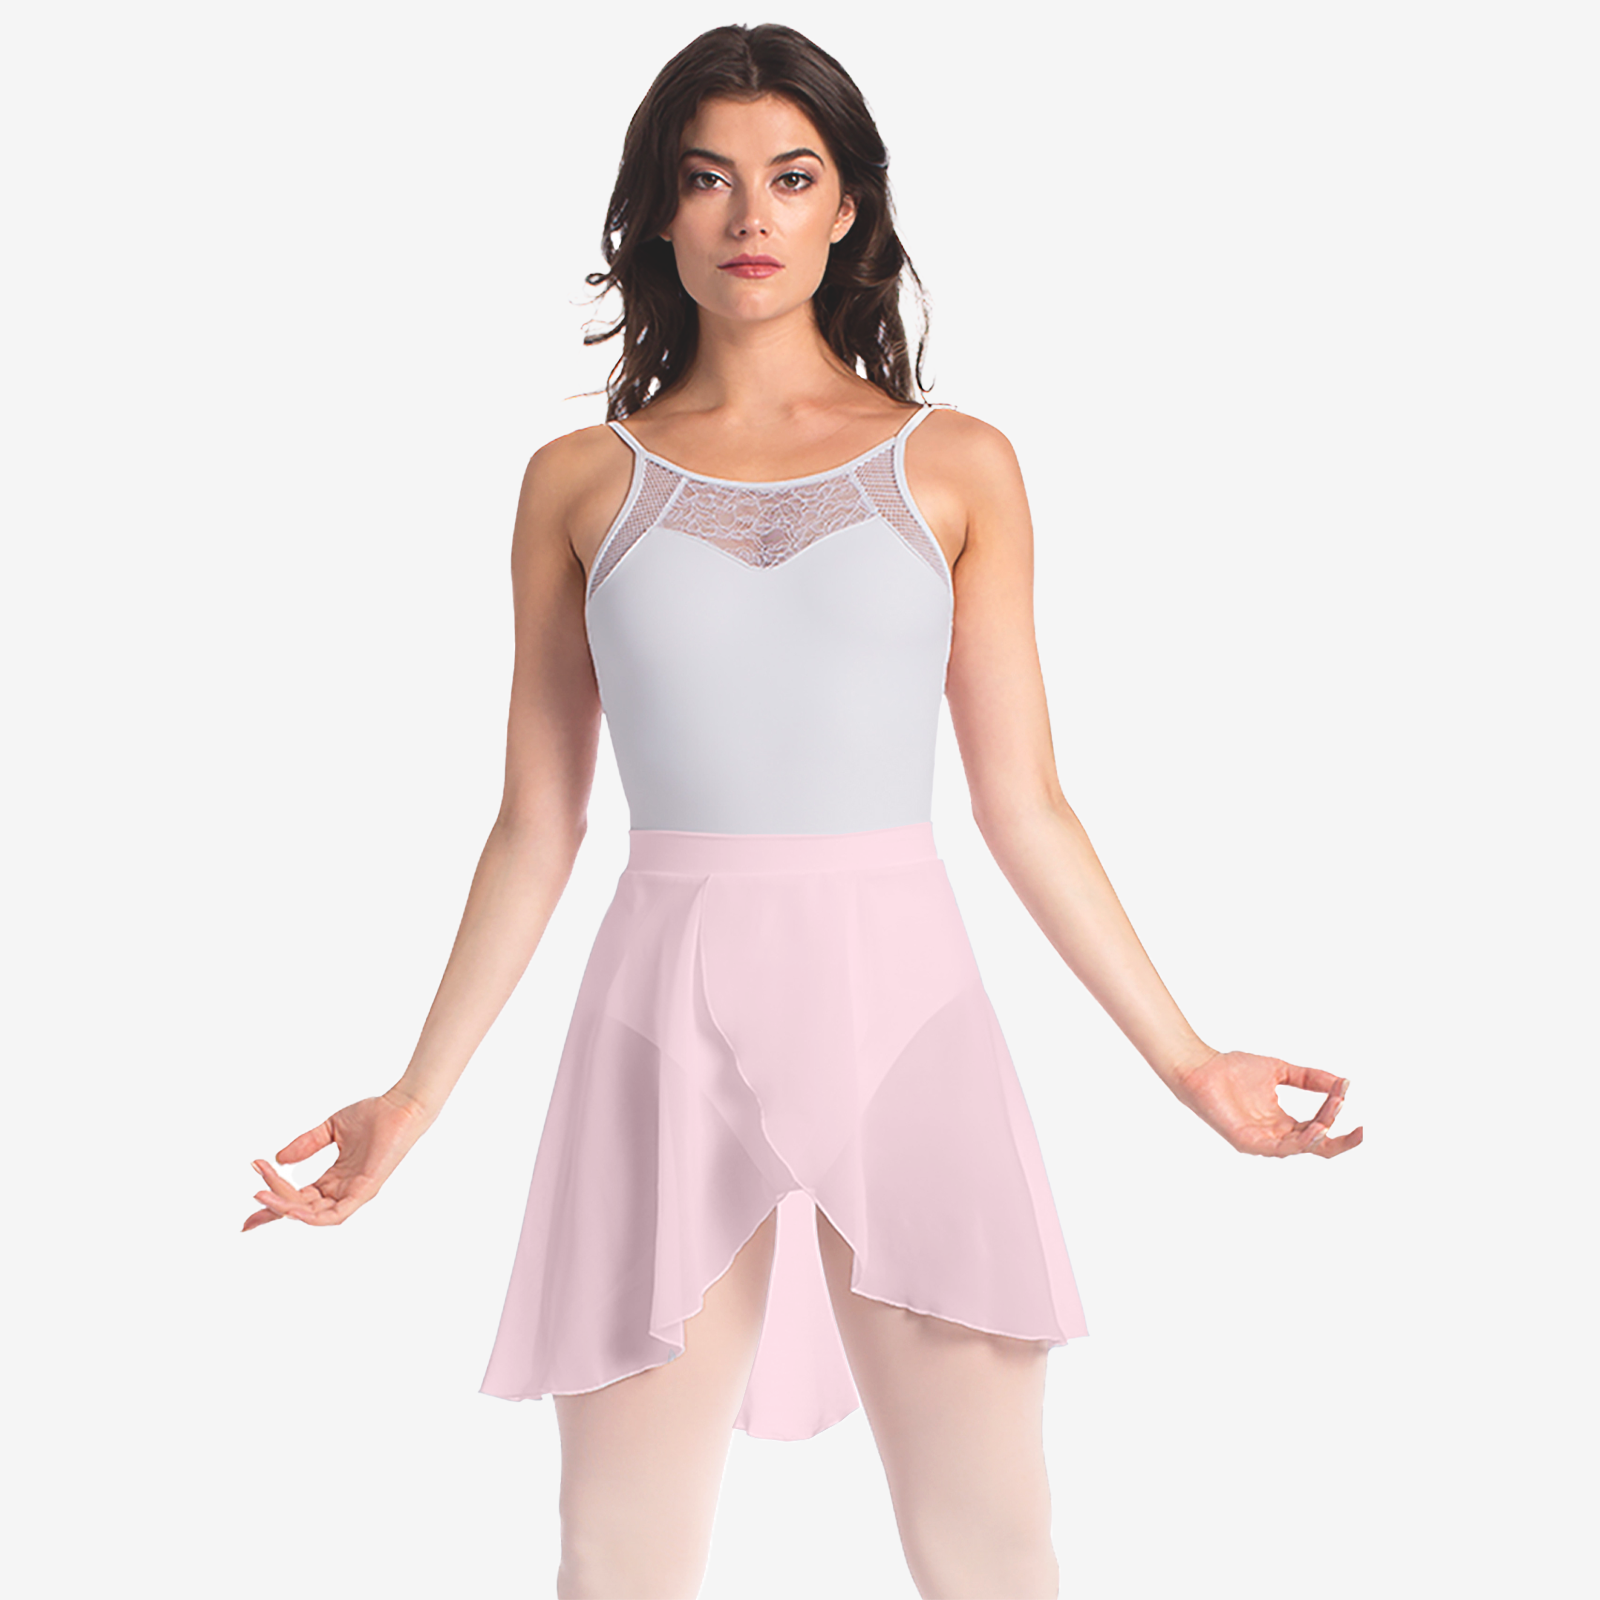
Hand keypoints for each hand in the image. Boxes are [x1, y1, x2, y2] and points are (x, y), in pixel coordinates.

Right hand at [240, 1089, 435, 1230]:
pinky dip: (312, 1216)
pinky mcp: (366, 1191)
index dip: (274, 1203)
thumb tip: (278, 1159)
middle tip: (249, 1207)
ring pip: (313, 1214)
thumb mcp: (330, 1130)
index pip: (300, 1198)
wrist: (401, 1106)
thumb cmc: (374, 1115)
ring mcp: (355, 1193)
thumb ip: (306, 1144)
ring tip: (262, 1196)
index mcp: (336, 1179)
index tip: (250, 1203)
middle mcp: (344, 1190)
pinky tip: (292, 1210)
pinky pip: (336, 1214)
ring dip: (286, 1208)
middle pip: (301, 1209)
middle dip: (273, 1211)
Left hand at [1167, 1049, 1362, 1157]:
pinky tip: (1317, 1129)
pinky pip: (1281, 1149)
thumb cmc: (1233, 1069)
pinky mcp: (1248, 1143)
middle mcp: (1276, 1135)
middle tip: (1363, 1130)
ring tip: (1336, 1111)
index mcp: (1283, 1122)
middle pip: (1318, 1146)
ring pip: (1303, 1147)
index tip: (1347, 1091)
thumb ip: (1310, 1078)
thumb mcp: (1280, 1071)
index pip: (1319, 1127)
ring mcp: (1262, 1141)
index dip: (1336, 1112)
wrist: (1201, 1066)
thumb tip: (1343, 1082)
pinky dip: (1302, 1141)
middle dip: (1342, 1139)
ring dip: (1324, 1130)